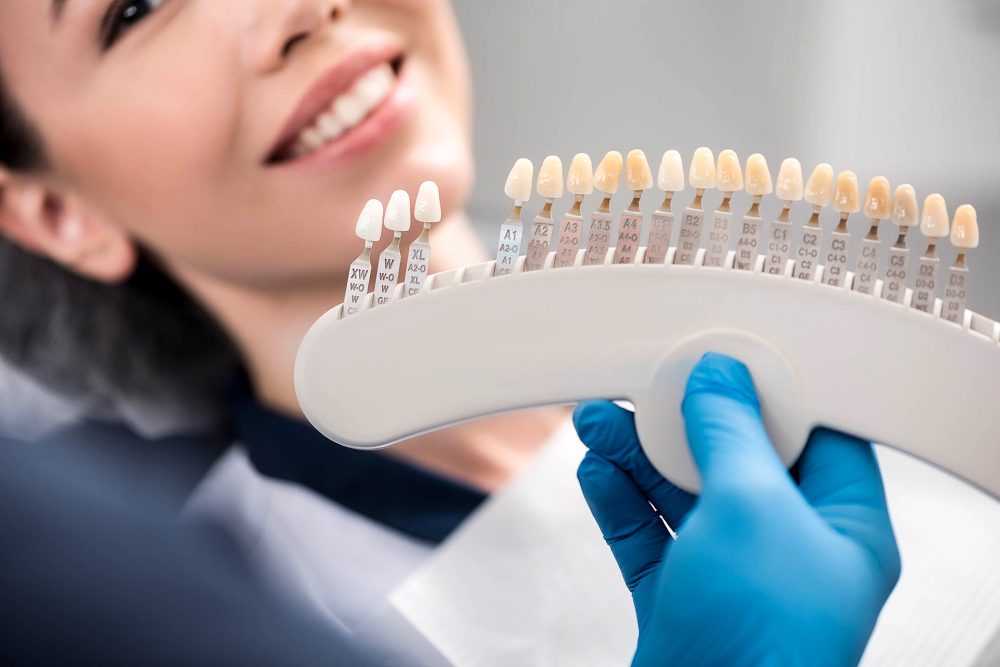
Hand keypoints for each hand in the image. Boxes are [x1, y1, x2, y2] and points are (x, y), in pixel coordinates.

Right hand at [574, 353, 900, 666]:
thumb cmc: (765, 646)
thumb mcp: (752, 509)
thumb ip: (731, 434)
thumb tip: (719, 377)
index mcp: (841, 527)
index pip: (814, 436)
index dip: (768, 393)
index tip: (723, 359)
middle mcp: (787, 550)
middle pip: (732, 460)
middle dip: (679, 422)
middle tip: (641, 387)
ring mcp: (729, 576)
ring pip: (680, 495)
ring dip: (636, 455)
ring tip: (597, 421)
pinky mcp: (680, 599)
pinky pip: (647, 535)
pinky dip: (619, 500)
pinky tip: (597, 471)